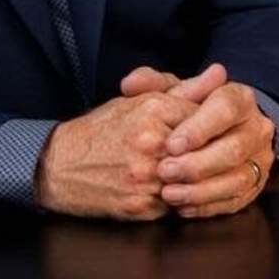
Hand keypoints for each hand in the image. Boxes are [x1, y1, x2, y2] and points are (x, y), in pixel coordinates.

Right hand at [34, 91, 198, 219]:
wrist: (58, 166)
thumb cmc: (102, 130)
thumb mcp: (139, 100)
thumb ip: (184, 89)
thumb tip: (220, 72)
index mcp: (153, 111)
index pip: (205, 116)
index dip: (207, 125)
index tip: (203, 130)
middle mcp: (150, 143)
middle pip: (202, 151)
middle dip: (203, 154)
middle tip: (197, 154)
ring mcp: (145, 177)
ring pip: (191, 181)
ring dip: (188, 179)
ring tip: (178, 172)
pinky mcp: (139, 206)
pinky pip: (174, 205)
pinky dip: (172, 198)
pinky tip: (160, 189)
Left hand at [118, 62, 276, 218]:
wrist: (220, 133)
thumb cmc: (190, 111)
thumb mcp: (174, 93)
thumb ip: (152, 85)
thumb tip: (131, 84)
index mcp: (240, 98)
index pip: (225, 108)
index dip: (199, 128)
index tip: (171, 144)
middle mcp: (256, 128)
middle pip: (234, 148)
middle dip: (197, 164)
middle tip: (164, 172)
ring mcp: (259, 159)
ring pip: (238, 179)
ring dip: (202, 191)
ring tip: (168, 195)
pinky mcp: (254, 186)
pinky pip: (236, 201)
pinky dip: (208, 206)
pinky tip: (182, 207)